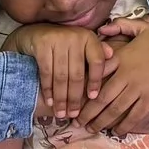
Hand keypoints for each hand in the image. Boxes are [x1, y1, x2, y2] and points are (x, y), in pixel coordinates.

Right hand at [3, 22, 119, 119]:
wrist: (35, 33)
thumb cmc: (64, 45)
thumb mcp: (82, 47)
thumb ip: (96, 53)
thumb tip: (112, 56)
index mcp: (89, 38)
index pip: (97, 62)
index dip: (95, 81)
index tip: (93, 98)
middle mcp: (75, 36)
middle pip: (77, 74)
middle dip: (75, 97)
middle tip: (74, 114)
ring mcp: (58, 39)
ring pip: (61, 76)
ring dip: (61, 98)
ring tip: (61, 113)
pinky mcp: (42, 44)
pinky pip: (46, 72)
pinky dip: (48, 89)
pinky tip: (50, 101)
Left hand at [79, 22, 148, 131]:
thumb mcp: (143, 27)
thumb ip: (121, 25)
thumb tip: (102, 28)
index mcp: (122, 57)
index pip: (96, 73)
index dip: (83, 86)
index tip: (73, 95)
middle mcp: (127, 74)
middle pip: (101, 97)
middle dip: (88, 111)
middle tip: (76, 121)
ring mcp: (139, 88)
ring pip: (115, 109)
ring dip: (101, 121)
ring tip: (91, 129)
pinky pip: (134, 115)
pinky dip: (124, 125)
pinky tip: (117, 131)